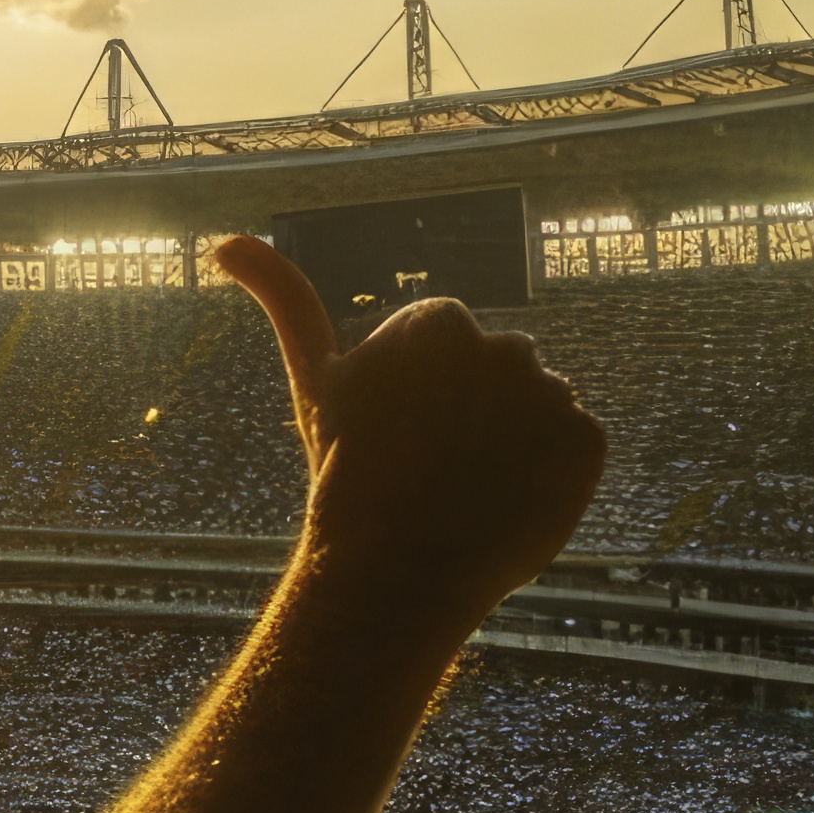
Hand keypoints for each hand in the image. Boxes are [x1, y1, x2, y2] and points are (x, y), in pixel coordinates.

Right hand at [215, 235, 603, 630]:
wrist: (397, 570)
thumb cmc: (348, 476)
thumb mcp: (315, 382)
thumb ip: (284, 300)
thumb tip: (226, 242)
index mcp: (439, 323)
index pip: (449, 342)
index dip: (422, 395)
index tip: (400, 434)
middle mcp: (504, 345)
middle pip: (500, 371)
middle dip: (476, 411)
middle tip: (436, 468)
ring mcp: (551, 394)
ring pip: (540, 407)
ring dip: (519, 440)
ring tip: (473, 489)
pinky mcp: (587, 441)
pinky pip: (578, 447)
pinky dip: (556, 473)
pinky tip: (512, 501)